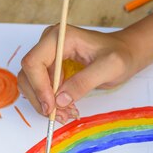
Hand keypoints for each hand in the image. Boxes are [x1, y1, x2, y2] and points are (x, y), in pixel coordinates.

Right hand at [18, 25, 137, 122]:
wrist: (125, 53)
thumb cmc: (120, 55)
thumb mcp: (109, 68)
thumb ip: (84, 82)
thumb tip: (60, 100)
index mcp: (60, 37)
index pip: (34, 62)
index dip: (39, 87)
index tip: (52, 107)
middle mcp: (49, 44)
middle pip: (28, 75)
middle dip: (41, 99)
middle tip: (62, 115)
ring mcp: (48, 55)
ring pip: (31, 84)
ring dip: (45, 104)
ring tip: (67, 113)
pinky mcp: (50, 68)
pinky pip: (41, 88)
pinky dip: (50, 102)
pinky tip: (67, 108)